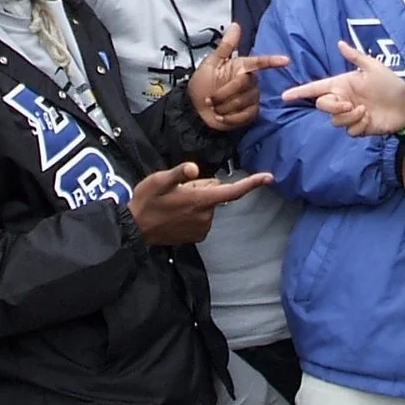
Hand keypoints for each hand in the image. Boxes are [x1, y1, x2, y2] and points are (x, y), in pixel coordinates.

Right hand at [127, 161, 271, 246]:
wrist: (135, 229)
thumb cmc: (146, 201)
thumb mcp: (159, 180)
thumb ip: (179, 173)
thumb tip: (195, 169)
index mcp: (200, 200)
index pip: (232, 191)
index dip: (251, 183)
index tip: (269, 177)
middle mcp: (205, 216)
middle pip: (214, 194)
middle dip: (202, 188)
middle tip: (178, 189)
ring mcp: (202, 228)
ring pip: (207, 206)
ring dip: (196, 201)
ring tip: (173, 202)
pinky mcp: (197, 236)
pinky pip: (202, 218)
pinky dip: (193, 212)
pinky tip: (176, 213)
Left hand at [186, 22, 288, 131]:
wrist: (196, 111)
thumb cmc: (202, 87)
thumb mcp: (210, 64)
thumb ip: (225, 46)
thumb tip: (235, 26)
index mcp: (241, 67)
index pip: (260, 62)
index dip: (273, 61)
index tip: (286, 61)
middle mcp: (249, 81)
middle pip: (246, 83)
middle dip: (225, 92)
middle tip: (211, 98)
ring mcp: (251, 97)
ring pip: (245, 100)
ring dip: (225, 106)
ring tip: (216, 107)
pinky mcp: (251, 113)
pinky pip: (245, 114)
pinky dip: (230, 117)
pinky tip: (222, 115)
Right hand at [280, 39, 404, 135]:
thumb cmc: (391, 84)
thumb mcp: (373, 67)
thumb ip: (355, 56)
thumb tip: (339, 43)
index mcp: (342, 84)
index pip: (316, 88)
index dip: (300, 92)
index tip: (285, 95)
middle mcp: (343, 99)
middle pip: (322, 106)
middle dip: (333, 106)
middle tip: (350, 104)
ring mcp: (350, 114)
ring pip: (335, 120)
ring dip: (349, 116)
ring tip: (365, 111)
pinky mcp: (358, 127)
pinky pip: (348, 130)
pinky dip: (358, 125)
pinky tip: (369, 119)